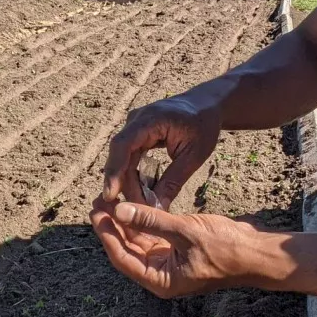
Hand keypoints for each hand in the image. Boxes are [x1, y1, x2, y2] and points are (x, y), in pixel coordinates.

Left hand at [89, 198, 263, 298]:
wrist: (257, 252)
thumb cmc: (228, 249)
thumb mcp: (187, 232)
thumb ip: (153, 221)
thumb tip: (120, 211)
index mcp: (161, 279)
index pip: (123, 258)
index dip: (107, 235)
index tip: (96, 213)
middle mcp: (161, 273)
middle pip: (128, 248)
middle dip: (113, 225)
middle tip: (99, 201)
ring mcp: (169, 260)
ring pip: (139, 239)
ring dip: (126, 220)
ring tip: (111, 198)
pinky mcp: (178, 247)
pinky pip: (154, 233)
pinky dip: (144, 218)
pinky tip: (134, 201)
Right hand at [101, 92, 221, 209]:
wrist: (206, 106)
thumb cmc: (203, 126)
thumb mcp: (193, 155)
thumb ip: (174, 181)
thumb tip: (158, 208)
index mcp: (151, 119)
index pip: (123, 144)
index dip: (114, 170)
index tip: (110, 194)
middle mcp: (137, 119)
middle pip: (120, 154)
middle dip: (124, 184)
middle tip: (133, 210)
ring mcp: (135, 126)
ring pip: (123, 158)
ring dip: (129, 181)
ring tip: (140, 204)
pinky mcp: (137, 133)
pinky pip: (130, 156)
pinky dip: (134, 174)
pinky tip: (141, 192)